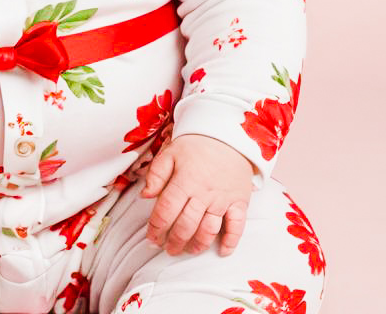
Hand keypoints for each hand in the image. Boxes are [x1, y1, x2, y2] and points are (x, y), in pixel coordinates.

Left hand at [139, 133, 255, 257]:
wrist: (227, 134)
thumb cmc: (196, 144)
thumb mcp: (170, 152)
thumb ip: (156, 174)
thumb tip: (145, 195)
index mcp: (184, 180)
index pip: (166, 210)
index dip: (157, 228)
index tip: (152, 238)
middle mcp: (203, 193)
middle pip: (186, 225)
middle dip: (175, 241)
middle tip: (168, 249)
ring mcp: (223, 199)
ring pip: (209, 230)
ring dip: (197, 244)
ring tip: (188, 250)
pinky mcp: (239, 202)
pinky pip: (237, 226)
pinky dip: (231, 241)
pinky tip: (222, 251)